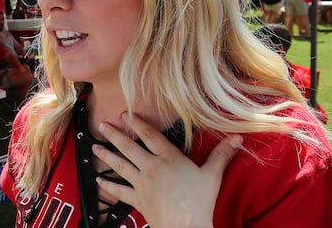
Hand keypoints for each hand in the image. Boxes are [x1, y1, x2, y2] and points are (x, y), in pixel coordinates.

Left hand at [91, 113, 241, 227]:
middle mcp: (151, 167)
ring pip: (119, 166)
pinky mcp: (137, 199)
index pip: (150, 136)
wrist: (186, 227)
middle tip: (102, 125)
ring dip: (105, 156)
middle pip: (128, 147)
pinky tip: (98, 181)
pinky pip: (119, 191)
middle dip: (114, 135)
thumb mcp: (212, 175)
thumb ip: (222, 155)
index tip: (125, 114)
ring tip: (94, 147)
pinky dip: (108, 186)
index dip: (138, 123)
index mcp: (168, 158)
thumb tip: (237, 138)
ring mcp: (141, 183)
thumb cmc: (199, 202)